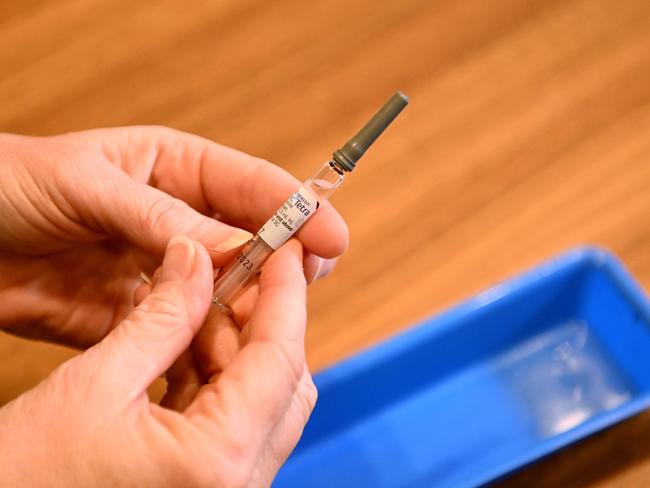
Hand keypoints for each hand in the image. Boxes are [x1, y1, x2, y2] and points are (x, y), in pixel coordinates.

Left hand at [0, 127, 347, 346]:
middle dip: (278, 271)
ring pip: (222, 296)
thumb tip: (237, 250)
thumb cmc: (9, 185)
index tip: (333, 237)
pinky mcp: (138, 314)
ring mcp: (161, 270)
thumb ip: (163, 219)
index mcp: (174, 169)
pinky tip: (214, 360)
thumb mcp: (90, 185)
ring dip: (241, 315)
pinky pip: (183, 331)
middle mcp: (177, 221)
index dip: (297, 210)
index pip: (252, 186)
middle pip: (249, 247)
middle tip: (300, 295)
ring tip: (252, 338)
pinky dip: (203, 347)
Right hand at [0, 236, 314, 485]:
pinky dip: (215, 376)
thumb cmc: (27, 475)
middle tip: (235, 270)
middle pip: (284, 381)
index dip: (287, 294)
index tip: (286, 249)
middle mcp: (238, 483)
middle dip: (262, 320)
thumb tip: (196, 255)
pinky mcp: (207, 485)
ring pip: (262, 399)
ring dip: (234, 346)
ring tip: (199, 299)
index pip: (281, 358)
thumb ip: (162, 316)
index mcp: (219, 459)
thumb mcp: (97, 382)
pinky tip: (184, 341)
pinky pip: (233, 421)